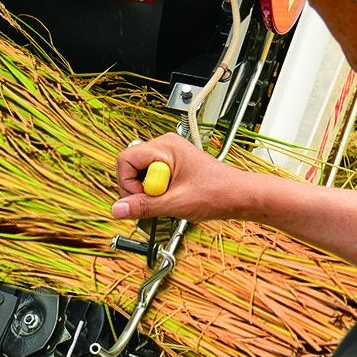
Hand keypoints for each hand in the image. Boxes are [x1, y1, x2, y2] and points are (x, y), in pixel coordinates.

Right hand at [111, 132, 242, 222]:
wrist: (239, 196)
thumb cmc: (217, 193)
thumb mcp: (175, 203)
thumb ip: (143, 206)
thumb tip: (117, 209)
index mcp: (165, 147)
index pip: (125, 159)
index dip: (128, 183)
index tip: (142, 198)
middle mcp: (165, 147)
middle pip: (130, 167)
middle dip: (138, 189)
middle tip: (157, 201)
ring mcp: (169, 156)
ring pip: (140, 175)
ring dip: (149, 193)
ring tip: (168, 200)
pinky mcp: (173, 167)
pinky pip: (152, 179)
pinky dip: (157, 193)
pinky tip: (172, 199)